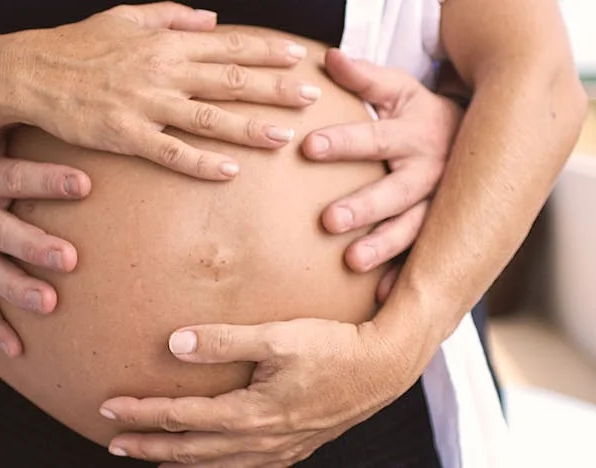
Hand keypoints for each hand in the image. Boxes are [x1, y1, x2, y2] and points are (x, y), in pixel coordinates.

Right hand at [0, 133, 89, 356]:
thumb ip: (22, 125)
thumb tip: (76, 110)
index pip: (18, 177)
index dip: (49, 180)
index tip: (85, 184)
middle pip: (2, 232)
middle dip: (35, 247)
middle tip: (70, 259)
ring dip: (17, 289)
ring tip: (50, 304)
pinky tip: (18, 349)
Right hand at [3, 2, 319, 179]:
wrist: (31, 72)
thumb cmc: (78, 46)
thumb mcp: (126, 16)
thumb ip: (173, 16)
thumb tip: (212, 19)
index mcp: (166, 43)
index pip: (228, 46)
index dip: (265, 51)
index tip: (298, 56)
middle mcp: (162, 71)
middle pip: (229, 81)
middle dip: (274, 88)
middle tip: (310, 96)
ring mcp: (146, 105)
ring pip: (208, 117)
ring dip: (249, 126)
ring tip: (284, 136)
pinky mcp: (126, 135)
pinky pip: (171, 152)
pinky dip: (201, 162)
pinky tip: (230, 171)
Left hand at [99, 319, 415, 466]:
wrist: (382, 369)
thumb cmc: (333, 348)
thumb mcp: (279, 336)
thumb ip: (225, 340)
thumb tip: (175, 344)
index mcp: (252, 413)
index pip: (182, 417)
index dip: (143, 414)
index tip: (109, 408)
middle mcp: (261, 440)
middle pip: (190, 450)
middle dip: (148, 445)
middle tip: (113, 441)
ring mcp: (278, 450)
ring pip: (215, 465)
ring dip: (177, 462)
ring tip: (149, 461)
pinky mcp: (293, 448)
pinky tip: (207, 465)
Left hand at [302, 49, 463, 299]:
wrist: (481, 139)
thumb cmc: (423, 114)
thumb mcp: (400, 90)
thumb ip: (365, 77)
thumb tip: (329, 58)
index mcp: (414, 135)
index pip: (373, 138)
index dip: (343, 142)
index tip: (308, 146)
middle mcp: (429, 173)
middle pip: (395, 191)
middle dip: (364, 206)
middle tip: (327, 220)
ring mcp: (438, 206)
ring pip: (413, 229)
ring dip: (384, 247)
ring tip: (352, 262)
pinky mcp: (442, 231)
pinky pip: (427, 256)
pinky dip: (408, 276)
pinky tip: (384, 295)